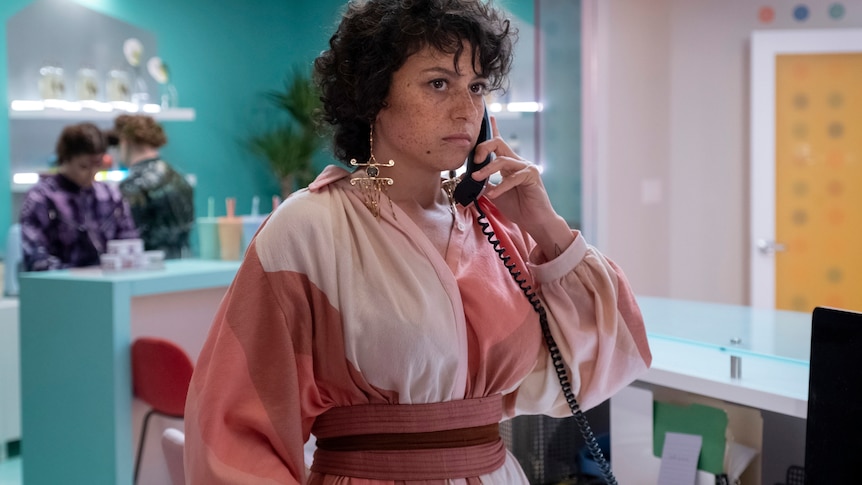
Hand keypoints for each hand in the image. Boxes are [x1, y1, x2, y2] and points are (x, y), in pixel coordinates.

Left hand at [470, 116, 574, 257]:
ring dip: (486, 169)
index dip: (493, 129)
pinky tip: (492, 195)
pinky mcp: (532, 176)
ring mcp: (526, 168)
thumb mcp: (494, 194)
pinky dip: (500, 186)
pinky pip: (513, 178)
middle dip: (484, 147)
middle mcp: (517, 162)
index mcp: (508, 164)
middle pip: (499, 143)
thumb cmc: (517, 207)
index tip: (488, 117)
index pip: (499, 143)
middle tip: (474, 159)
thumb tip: (465, 177)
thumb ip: (482, 184)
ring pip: (503, 160)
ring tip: (476, 178)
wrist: (535, 221)